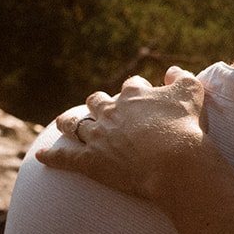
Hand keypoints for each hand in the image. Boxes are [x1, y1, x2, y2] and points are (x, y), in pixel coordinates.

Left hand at [35, 68, 208, 206]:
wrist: (173, 162)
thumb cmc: (185, 128)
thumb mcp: (192, 94)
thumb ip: (182, 78)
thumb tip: (173, 71)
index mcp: (134, 95)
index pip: (132, 86)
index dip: (136, 91)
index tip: (141, 96)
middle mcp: (111, 111)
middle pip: (97, 102)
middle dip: (98, 104)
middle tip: (101, 110)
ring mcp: (98, 136)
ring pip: (75, 124)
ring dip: (69, 122)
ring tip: (64, 123)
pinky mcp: (89, 161)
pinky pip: (65, 157)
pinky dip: (52, 157)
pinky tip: (42, 156)